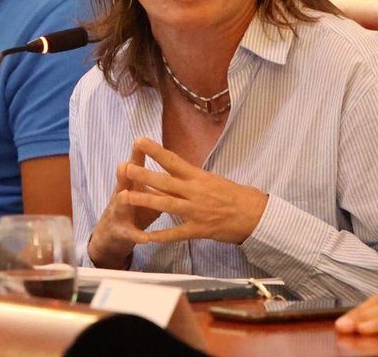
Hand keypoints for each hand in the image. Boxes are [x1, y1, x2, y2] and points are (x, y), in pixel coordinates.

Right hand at [86, 141, 162, 267]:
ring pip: (121, 206)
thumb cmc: (136, 207)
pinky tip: (145, 238)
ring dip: (124, 201)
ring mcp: (119, 213)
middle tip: (125, 164)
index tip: (140, 140)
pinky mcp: (122, 232)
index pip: (135, 165)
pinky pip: (131, 234)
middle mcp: (122, 194)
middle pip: (124, 182)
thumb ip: (160, 181)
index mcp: (132, 183)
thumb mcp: (146, 191)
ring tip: (125, 197)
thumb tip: (180, 166)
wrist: (114, 233)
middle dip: (125, 173)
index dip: (138, 153)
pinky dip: (138, 236)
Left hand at [121, 137, 268, 245]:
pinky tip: (145, 237)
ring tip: (124, 197)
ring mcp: (195, 211)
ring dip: (144, 200)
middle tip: (125, 167)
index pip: (173, 160)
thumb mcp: (214, 179)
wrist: (254, 214)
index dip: (155, 150)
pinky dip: (160, 236)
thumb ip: (193, 177)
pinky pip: (175, 233)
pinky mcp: (198, 229)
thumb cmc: (235, 195)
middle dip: (143, 174)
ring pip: (165, 204)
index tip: (139, 140)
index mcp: (199, 176)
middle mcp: (195, 191)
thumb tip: (177, 170)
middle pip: (164, 181)